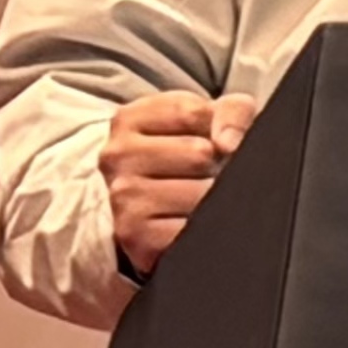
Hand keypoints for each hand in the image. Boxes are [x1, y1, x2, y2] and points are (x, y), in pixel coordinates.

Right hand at [102, 90, 259, 278]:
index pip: (193, 114)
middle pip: (199, 154)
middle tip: (209, 174)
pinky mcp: (134, 235)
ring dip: (214, 199)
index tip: (214, 139)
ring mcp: (122, 197)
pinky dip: (205, 226)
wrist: (156, 207)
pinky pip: (190, 229)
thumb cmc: (188, 152)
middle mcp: (117, 156)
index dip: (218, 128)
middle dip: (218, 166)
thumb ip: (230, 112)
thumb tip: (228, 144)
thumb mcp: (209, 118)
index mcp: (129, 119)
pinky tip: (194, 222)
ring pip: (198, 194)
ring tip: (202, 197)